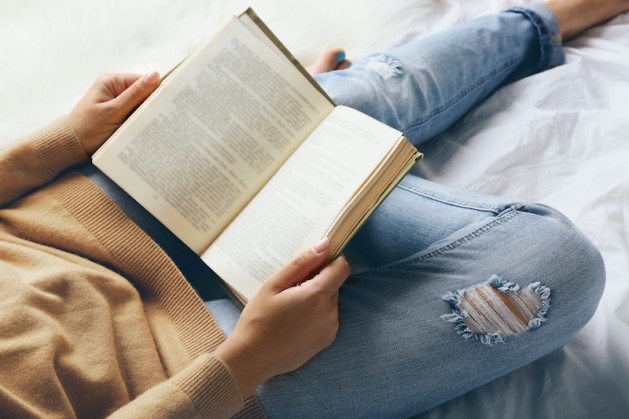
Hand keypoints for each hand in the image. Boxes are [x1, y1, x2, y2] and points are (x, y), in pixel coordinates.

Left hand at [67, 72, 159, 154]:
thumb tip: (155, 75)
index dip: (156, 90)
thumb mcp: (114, 111)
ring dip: (145, 114)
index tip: (170, 101)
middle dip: (151, 103)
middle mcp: (114, 89)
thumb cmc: (89, 128)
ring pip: (139, 105)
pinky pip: (134, 114)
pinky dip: (139, 120)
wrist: (71, 147)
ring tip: (156, 123)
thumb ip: (135, 94)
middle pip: (142, 92)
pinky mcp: (117, 115)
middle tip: (165, 115)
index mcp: (111, 81)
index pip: (142, 80)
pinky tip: (146, 127)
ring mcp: (116, 102)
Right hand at [214, 238, 349, 396]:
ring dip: (316, 298)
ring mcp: (330, 328)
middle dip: (317, 281)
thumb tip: (325, 245)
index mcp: (318, 295)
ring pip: (330, 301)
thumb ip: (303, 263)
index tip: (313, 262)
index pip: (341, 268)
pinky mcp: (327, 340)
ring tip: (290, 307)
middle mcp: (330, 312)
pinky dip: (316, 314)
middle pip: (334, 284)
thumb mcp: (274, 285)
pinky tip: (294, 320)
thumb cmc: (258, 319)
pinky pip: (327, 317)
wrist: (252, 358)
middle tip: (291, 289)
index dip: (330, 260)